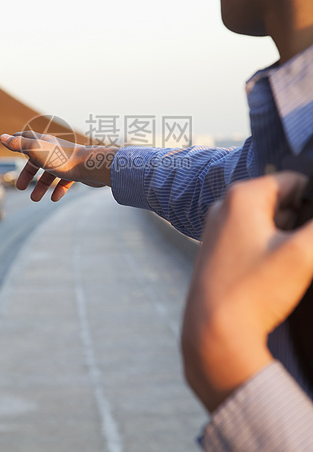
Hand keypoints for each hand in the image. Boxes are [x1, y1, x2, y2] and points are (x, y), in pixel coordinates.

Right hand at [0, 131, 117, 201]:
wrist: (91, 166)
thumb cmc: (63, 158)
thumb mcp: (36, 151)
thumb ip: (19, 145)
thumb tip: (2, 137)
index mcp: (44, 142)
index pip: (28, 138)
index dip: (17, 140)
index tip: (9, 141)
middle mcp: (55, 149)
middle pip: (38, 160)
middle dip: (28, 173)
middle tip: (20, 187)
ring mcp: (66, 160)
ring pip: (51, 173)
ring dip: (42, 185)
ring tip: (35, 199)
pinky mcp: (77, 171)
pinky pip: (65, 180)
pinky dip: (58, 189)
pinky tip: (54, 198)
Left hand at [181, 172, 312, 411]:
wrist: (214, 333)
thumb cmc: (254, 291)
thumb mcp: (302, 254)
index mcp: (241, 195)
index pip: (294, 181)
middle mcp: (223, 206)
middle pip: (280, 201)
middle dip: (299, 222)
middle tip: (302, 253)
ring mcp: (217, 228)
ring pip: (267, 221)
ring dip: (286, 237)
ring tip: (288, 266)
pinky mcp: (217, 250)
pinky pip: (252, 238)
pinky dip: (268, 249)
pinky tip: (274, 273)